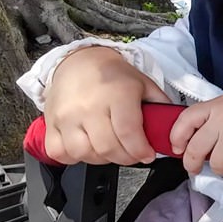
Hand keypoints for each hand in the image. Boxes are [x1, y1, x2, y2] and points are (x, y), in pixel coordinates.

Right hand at [43, 47, 167, 164]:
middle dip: (126, 158)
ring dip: (102, 159)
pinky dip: (74, 157)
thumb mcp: (143, 84)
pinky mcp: (50, 125)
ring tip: (111, 149)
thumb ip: (160, 106)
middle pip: (107, 148)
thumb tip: (172, 129)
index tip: (147, 155)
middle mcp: (89, 107)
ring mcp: (66, 117)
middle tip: (133, 154)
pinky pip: (60, 153)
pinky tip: (87, 148)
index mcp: (116, 94)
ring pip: (84, 154)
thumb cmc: (113, 75)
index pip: (128, 132)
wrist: (79, 62)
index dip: (140, 150)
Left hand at [169, 87, 222, 178]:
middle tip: (194, 168)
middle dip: (191, 163)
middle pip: (195, 148)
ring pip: (215, 163)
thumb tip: (198, 138)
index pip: (186, 120)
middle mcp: (221, 120)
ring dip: (219, 168)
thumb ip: (214, 116)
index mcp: (215, 106)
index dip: (177, 136)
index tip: (178, 148)